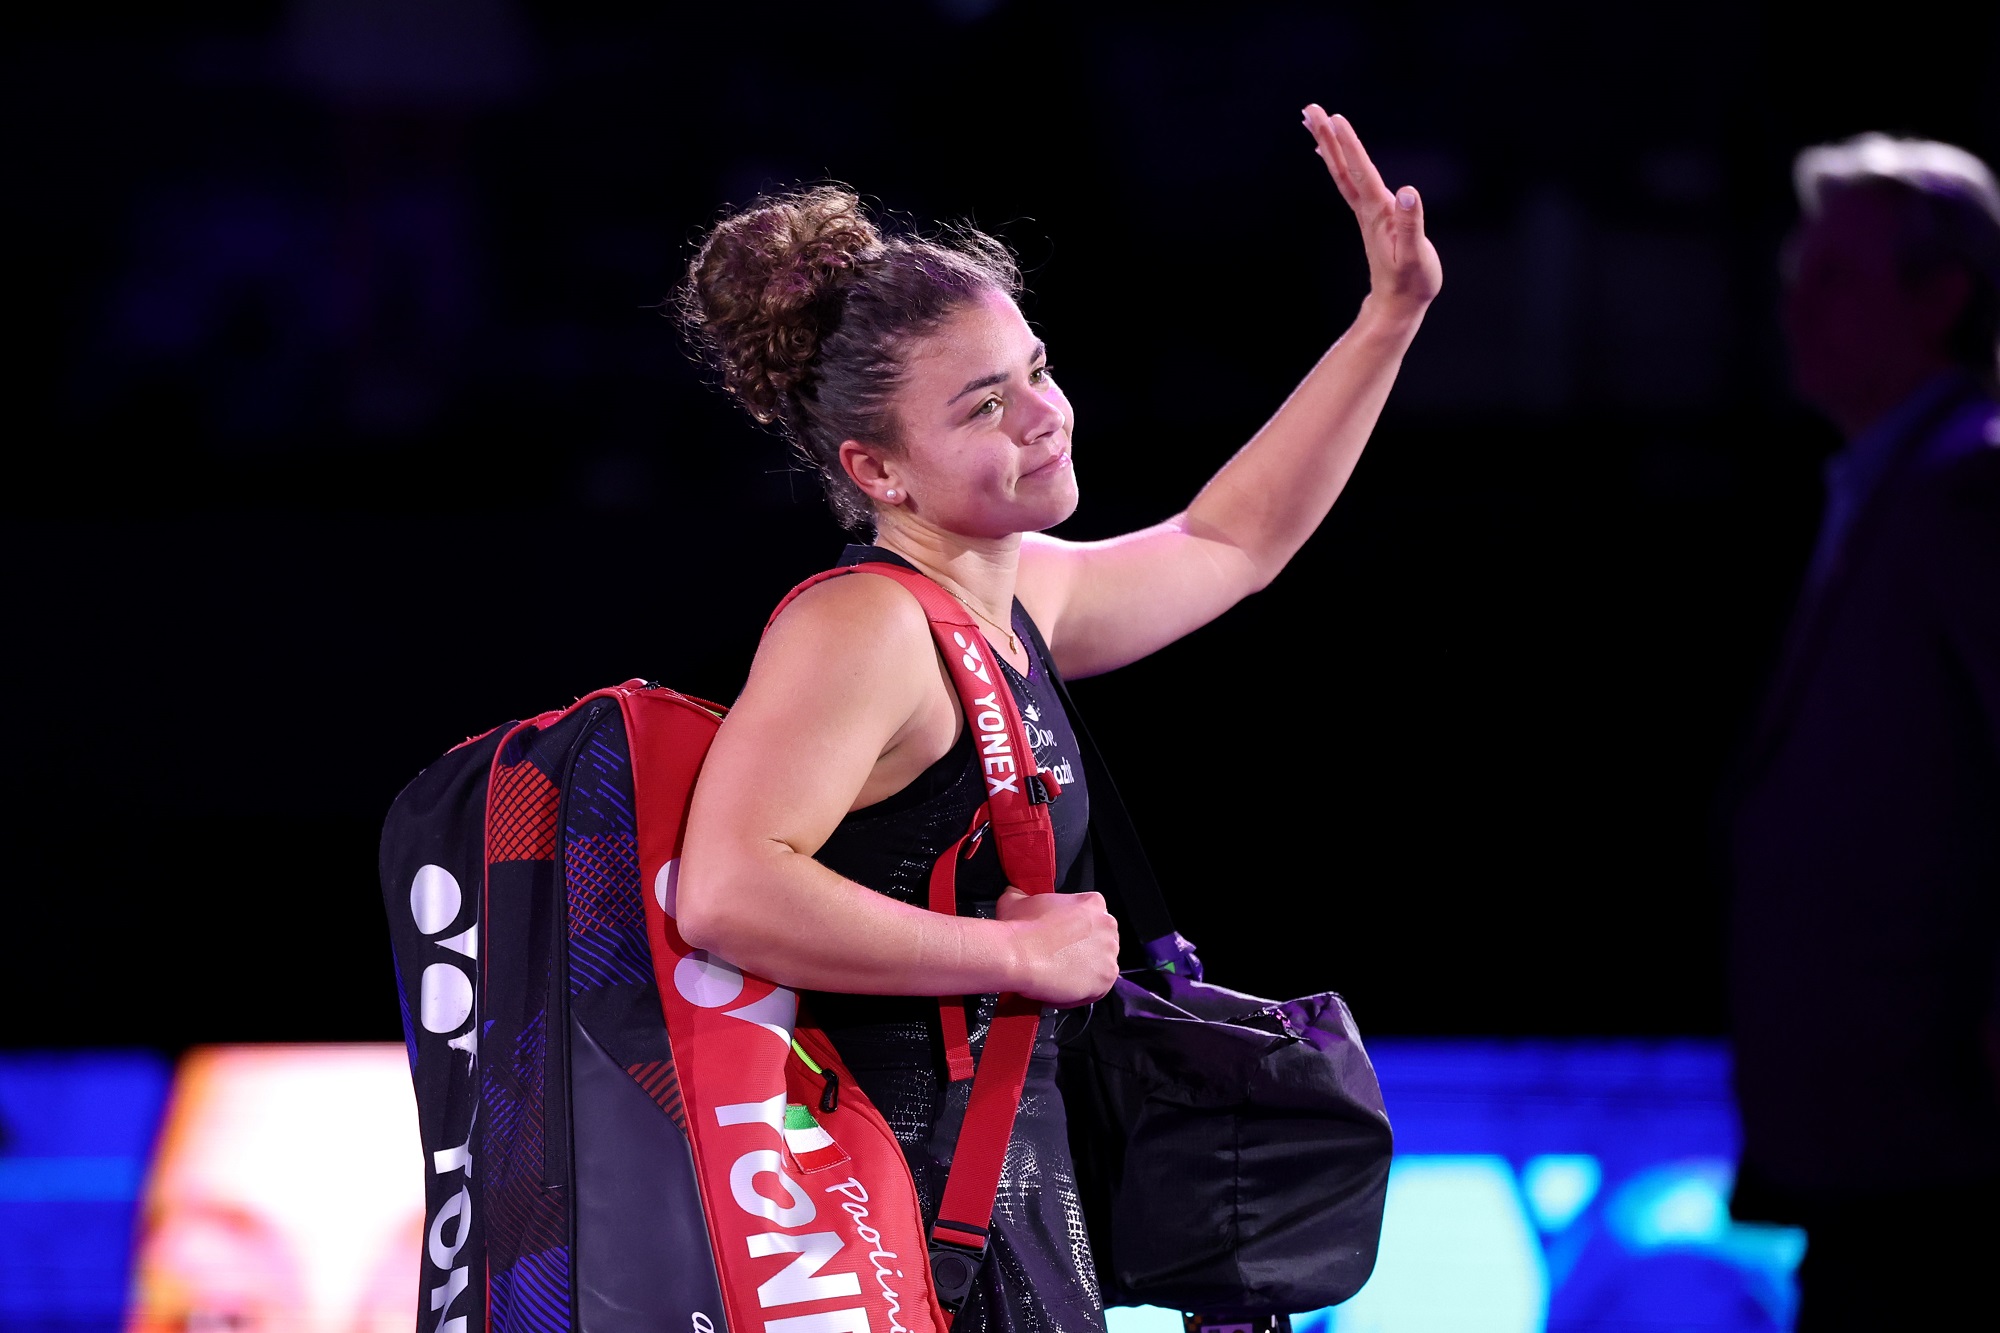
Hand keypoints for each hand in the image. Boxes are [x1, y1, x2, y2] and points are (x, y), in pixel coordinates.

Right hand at [996, 886, 1119, 1006]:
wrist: (1018, 956)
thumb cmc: (1020, 927)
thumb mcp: (1017, 900)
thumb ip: (1023, 895)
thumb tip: (1014, 894)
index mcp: (1092, 903)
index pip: (1091, 915)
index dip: (1076, 927)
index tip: (1063, 936)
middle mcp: (1107, 925)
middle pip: (1101, 940)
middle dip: (1084, 949)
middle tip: (1061, 956)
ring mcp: (1109, 953)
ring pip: (1100, 964)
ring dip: (1084, 970)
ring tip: (1060, 974)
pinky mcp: (1106, 978)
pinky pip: (1097, 988)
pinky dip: (1082, 992)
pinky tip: (1062, 987)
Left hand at [1303, 105, 1442, 317]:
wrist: (1397, 306)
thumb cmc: (1411, 283)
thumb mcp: (1415, 255)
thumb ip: (1410, 224)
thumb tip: (1408, 191)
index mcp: (1378, 214)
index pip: (1360, 173)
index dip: (1349, 145)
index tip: (1335, 119)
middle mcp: (1366, 209)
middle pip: (1341, 168)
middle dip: (1326, 137)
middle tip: (1308, 109)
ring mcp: (1366, 212)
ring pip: (1341, 172)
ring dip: (1327, 145)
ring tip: (1312, 120)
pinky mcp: (1370, 217)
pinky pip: (1348, 182)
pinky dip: (1338, 161)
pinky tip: (1328, 151)